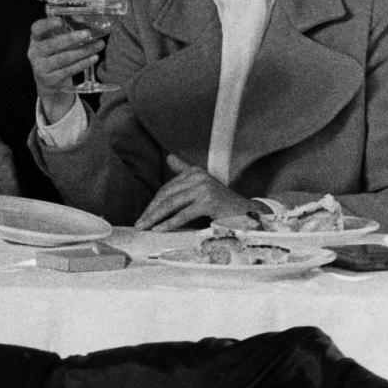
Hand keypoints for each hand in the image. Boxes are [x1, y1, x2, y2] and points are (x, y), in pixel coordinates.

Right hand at [27, 17, 104, 118]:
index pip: (37, 29)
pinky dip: (83, 63)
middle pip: (52, 45)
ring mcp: (41, 67)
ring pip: (63, 58)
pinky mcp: (51, 79)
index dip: (47, 24)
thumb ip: (67, 27)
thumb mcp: (57, 38)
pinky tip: (94, 57)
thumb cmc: (56, 52)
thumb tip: (82, 18)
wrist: (48, 78)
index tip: (61, 21)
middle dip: (71, 38)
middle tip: (88, 33)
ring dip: (83, 51)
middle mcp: (35, 52)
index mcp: (36, 38)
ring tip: (99, 44)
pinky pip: (69, 70)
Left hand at [134, 154, 257, 230]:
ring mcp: (204, 188)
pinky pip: (183, 214)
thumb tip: (169, 157)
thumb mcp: (202, 188)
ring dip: (155, 218)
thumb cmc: (223, 205)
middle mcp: (198, 176)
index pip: (167, 188)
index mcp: (195, 171)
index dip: (154, 203)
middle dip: (151, 211)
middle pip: (167, 195)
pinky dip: (169, 223)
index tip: (143, 216)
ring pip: (172, 204)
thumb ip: (184, 173)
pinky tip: (159, 230)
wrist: (249, 215)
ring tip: (144, 228)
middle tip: (139, 224)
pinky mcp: (209, 201)